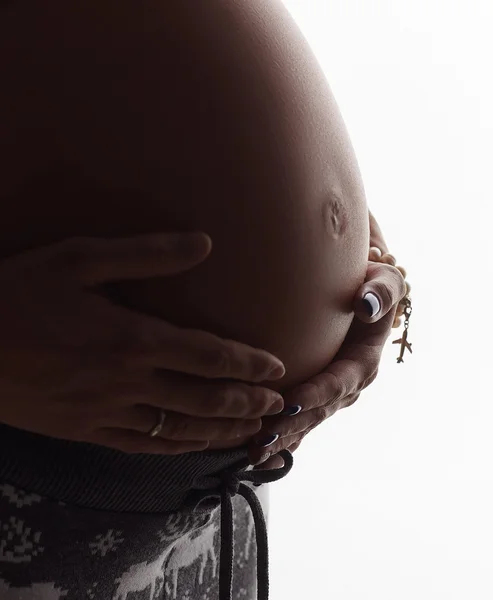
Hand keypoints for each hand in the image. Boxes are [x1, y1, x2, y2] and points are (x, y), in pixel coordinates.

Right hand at [0, 233, 285, 454]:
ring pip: (180, 429)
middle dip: (247, 403)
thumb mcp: (78, 259)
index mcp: (132, 337)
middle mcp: (127, 380)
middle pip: (205, 398)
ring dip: (222, 432)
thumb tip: (203, 243)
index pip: (210, 355)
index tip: (277, 368)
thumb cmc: (19, 293)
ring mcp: (107, 411)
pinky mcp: (85, 430)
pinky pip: (142, 445)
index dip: (249, 364)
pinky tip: (194, 449)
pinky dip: (176, 449)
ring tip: (253, 434)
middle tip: (278, 407)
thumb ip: (146, 254)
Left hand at [247, 256, 406, 468]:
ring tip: (253, 455)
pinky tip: (257, 456)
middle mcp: (347, 386)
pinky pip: (299, 421)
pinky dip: (281, 440)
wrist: (364, 297)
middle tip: (261, 441)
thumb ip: (382, 292)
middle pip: (317, 411)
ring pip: (305, 422)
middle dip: (290, 427)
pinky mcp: (314, 396)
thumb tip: (366, 305)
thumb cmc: (372, 287)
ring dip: (281, 439)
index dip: (315, 394)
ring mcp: (330, 395)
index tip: (290, 402)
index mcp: (362, 363)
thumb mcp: (385, 282)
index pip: (337, 383)